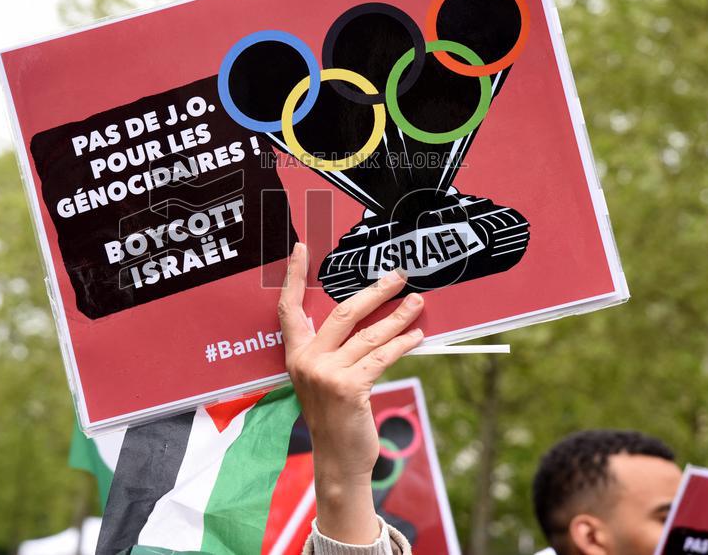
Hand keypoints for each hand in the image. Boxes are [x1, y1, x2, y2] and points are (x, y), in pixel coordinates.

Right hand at [278, 242, 424, 543]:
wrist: (338, 460)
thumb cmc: (336, 418)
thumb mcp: (325, 379)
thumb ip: (337, 351)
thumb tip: (372, 319)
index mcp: (297, 354)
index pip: (290, 307)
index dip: (294, 276)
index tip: (301, 248)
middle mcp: (307, 360)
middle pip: (344, 312)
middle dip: (375, 292)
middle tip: (398, 276)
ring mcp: (326, 374)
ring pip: (369, 334)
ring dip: (399, 316)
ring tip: (418, 303)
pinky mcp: (348, 387)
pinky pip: (382, 356)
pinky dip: (403, 343)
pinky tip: (418, 336)